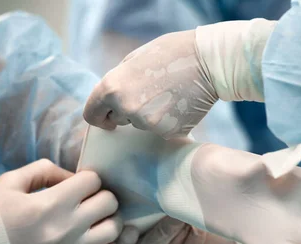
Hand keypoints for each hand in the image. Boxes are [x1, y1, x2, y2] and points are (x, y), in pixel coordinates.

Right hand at [0, 160, 138, 243]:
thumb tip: (74, 175)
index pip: (93, 181)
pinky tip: (100, 238)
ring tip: (97, 217)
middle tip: (89, 198)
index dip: (88, 177)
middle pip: (109, 203)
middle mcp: (66, 228)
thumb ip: (45, 170)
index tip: (78, 183)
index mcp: (50, 203)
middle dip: (102, 195)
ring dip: (110, 219)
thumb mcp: (9, 181)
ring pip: (113, 231)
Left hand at [83, 20, 275, 135]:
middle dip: (129, 111)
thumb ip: (117, 83)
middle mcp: (127, 109)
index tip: (109, 118)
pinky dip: (168, 122)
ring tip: (168, 95)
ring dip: (150, 115)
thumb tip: (110, 103)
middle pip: (120, 120)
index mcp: (112, 88)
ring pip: (142, 125)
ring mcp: (149, 124)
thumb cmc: (171, 54)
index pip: (92, 115)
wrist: (208, 63)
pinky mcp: (169, 133)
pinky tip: (180, 105)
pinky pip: (162, 131)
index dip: (100, 117)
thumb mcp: (133, 61)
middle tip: (150, 93)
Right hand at [126, 217, 235, 243]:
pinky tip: (200, 231)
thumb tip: (155, 193)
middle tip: (177, 212)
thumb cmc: (188, 215)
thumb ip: (156, 206)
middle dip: (162, 231)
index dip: (122, 240)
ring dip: (179, 236)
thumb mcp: (169, 208)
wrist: (218, 232)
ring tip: (191, 220)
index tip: (132, 228)